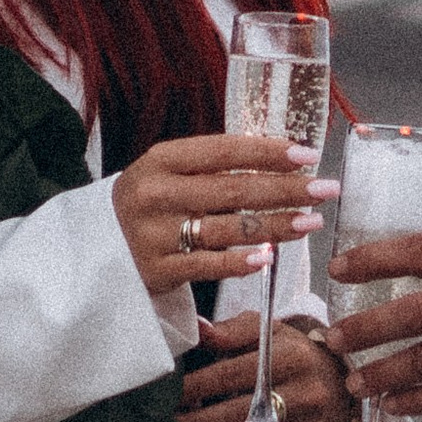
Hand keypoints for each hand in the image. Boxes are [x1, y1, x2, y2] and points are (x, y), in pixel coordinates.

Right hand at [111, 131, 335, 301]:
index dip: (268, 152)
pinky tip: (269, 257)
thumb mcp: (167, 174)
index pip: (223, 150)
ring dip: (276, 225)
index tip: (308, 154)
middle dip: (286, 189)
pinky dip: (241, 261)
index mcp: (160, 160)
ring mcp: (155, 235)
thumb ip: (212, 167)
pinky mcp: (157, 271)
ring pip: (227, 228)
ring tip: (311, 221)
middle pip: (233, 190)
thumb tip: (282, 160)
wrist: (96, 248)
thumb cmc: (150, 204)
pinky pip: (209, 266)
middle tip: (326, 189)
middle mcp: (155, 194)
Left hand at [173, 314, 351, 421]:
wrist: (343, 378)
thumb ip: (232, 332)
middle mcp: (303, 390)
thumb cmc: (294, 353)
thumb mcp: (269, 332)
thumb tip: (197, 328)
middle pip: (241, 411)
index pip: (233, 373)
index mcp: (288, 355)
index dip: (197, 387)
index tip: (168, 399)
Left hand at [329, 232, 421, 417]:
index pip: (421, 250)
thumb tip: (408, 274)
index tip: (339, 268)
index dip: (374, 258)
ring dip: (382, 373)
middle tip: (332, 338)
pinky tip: (393, 404)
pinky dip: (417, 401)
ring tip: (354, 382)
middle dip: (365, 328)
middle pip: (413, 312)